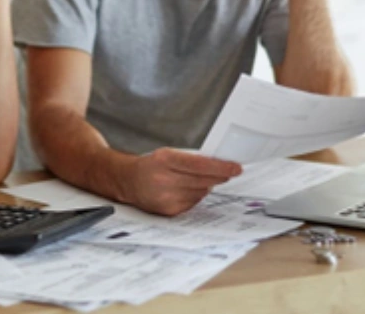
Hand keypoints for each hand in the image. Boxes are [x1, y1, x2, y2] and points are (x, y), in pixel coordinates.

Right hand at [126, 148, 241, 215]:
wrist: (128, 181)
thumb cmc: (151, 165)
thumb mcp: (167, 154)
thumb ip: (190, 159)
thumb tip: (218, 166)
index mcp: (165, 160)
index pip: (200, 165)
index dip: (221, 167)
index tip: (236, 168)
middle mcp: (165, 179)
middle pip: (204, 180)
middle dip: (220, 176)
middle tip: (231, 172)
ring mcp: (167, 197)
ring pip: (201, 192)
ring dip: (206, 186)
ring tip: (200, 179)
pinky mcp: (169, 210)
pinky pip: (193, 203)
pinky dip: (196, 195)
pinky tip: (189, 189)